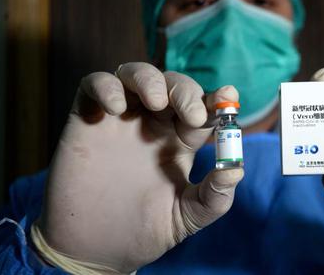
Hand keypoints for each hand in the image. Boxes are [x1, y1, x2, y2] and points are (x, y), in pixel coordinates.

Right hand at [37, 63, 242, 272]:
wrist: (96, 250)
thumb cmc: (144, 230)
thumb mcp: (187, 217)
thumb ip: (214, 197)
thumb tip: (236, 170)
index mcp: (179, 139)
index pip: (200, 108)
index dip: (215, 99)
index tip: (228, 94)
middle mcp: (152, 123)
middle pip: (172, 84)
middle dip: (185, 90)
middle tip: (192, 113)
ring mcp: (120, 118)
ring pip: (135, 74)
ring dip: (149, 79)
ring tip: (156, 101)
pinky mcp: (87, 118)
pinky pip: (94, 85)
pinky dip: (105, 86)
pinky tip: (115, 109)